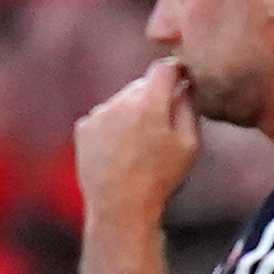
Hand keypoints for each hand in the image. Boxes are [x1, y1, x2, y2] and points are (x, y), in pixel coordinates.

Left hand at [74, 60, 202, 227]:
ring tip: (139, 147)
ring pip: (122, 102)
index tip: (182, 78)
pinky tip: (121, 152)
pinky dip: (114, 128)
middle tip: (162, 129)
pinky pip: (105, 117)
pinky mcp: (84, 127)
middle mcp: (121, 101)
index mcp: (150, 103)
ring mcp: (99, 113)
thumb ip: (189, 109)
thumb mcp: (190, 145)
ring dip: (133, 114)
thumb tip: (185, 86)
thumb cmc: (161, 178)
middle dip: (154, 99)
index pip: (164, 68)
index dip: (176, 71)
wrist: (120, 205)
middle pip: (142, 85)